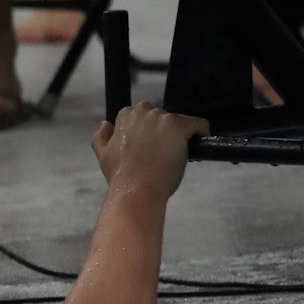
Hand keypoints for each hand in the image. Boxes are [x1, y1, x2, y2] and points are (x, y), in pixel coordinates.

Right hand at [91, 103, 207, 197]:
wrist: (136, 191)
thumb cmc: (121, 176)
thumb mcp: (103, 156)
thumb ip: (101, 137)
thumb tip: (105, 123)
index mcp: (126, 116)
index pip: (141, 115)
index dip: (146, 131)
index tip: (149, 147)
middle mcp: (144, 112)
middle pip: (161, 116)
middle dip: (162, 131)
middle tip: (162, 153)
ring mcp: (163, 118)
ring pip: (178, 122)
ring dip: (179, 135)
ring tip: (177, 155)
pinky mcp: (181, 126)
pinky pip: (199, 124)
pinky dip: (202, 132)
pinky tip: (201, 142)